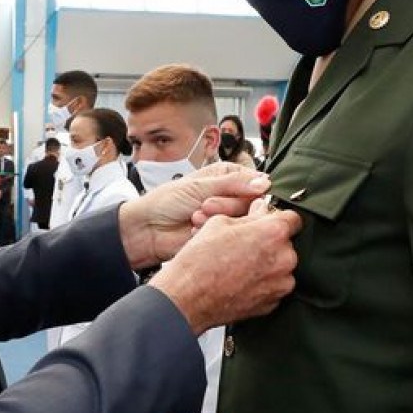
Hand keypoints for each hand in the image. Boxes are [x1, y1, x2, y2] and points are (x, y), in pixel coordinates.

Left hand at [118, 163, 272, 268]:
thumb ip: (233, 184)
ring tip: (195, 217)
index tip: (236, 193)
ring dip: (218, 219)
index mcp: (227, 176)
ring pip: (243, 219)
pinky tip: (195, 230)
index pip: (255, 180)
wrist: (147, 228)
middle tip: (204, 206)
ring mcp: (227, 217)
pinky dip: (214, 233)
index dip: (250, 188)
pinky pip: (232, 236)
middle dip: (227, 205)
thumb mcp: (199, 185)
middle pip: (252, 202)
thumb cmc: (166, 201)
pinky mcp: (223, 237)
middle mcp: (230, 195)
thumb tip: (265, 183)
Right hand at [148, 209, 301, 334]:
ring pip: (281, 267)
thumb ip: (248, 215)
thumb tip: (259, 210)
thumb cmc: (199, 262)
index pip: (293, 219)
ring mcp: (280, 284)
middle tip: (245, 245)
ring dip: (268, 264)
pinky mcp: (273, 303)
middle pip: (286, 244)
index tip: (269, 221)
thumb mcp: (219, 223)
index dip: (278, 218)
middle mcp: (284, 259)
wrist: (187, 298)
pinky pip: (274, 286)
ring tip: (240, 265)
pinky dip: (262, 283)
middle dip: (270, 242)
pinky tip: (240, 280)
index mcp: (273, 233)